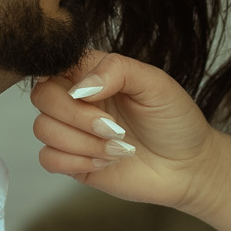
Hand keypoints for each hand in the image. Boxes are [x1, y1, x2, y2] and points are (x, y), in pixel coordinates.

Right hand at [30, 50, 225, 210]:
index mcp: (92, 72)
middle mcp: (77, 99)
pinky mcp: (72, 161)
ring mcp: (72, 131)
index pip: (55, 63)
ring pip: (43, 129)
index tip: (96, 97)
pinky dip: (77, 162)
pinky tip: (105, 161)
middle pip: (42, 96)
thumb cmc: (174, 120)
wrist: (188, 166)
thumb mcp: (156, 83)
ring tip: (119, 147)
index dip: (68, 81)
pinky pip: (48, 159)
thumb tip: (80, 87)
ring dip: (83, 143)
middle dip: (77, 117)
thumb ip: (117, 71)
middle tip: (114, 129)